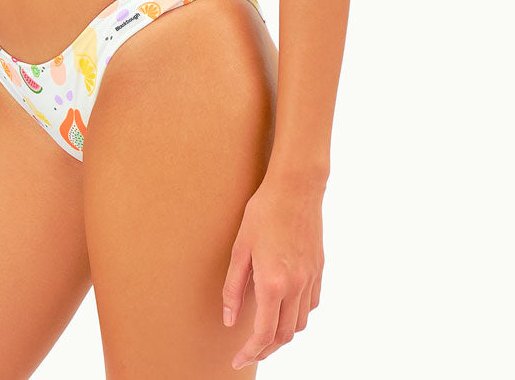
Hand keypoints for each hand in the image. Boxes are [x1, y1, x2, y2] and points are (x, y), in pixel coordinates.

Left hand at [222, 171, 324, 370]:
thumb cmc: (263, 213)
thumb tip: (230, 320)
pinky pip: (310, 305)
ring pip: (300, 323)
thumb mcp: (240, 248)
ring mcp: (310, 279)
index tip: (237, 360)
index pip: (264, 334)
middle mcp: (296, 286)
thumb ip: (233, 288)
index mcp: (273, 283)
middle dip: (265, 349)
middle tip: (249, 351)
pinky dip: (297, 315)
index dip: (250, 352)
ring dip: (282, 334)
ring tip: (265, 332)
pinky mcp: (319, 270)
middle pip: (284, 335)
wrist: (296, 189)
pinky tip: (284, 308)